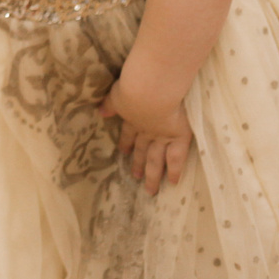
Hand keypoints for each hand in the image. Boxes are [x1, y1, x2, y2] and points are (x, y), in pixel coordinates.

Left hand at [101, 76, 193, 195]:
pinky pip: (177, 158)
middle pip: (142, 150)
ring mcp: (162, 137)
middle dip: (138, 163)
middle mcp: (147, 131)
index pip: (128, 133)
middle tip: (135, 176)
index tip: (123, 152)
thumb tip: (100, 112)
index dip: (126, 142)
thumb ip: (109, 105)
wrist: (151, 92)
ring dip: (153, 175)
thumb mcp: (116, 95)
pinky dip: (175, 171)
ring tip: (150, 189)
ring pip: (157, 160)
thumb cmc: (132, 89)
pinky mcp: (179, 138)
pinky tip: (174, 182)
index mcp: (132, 118)